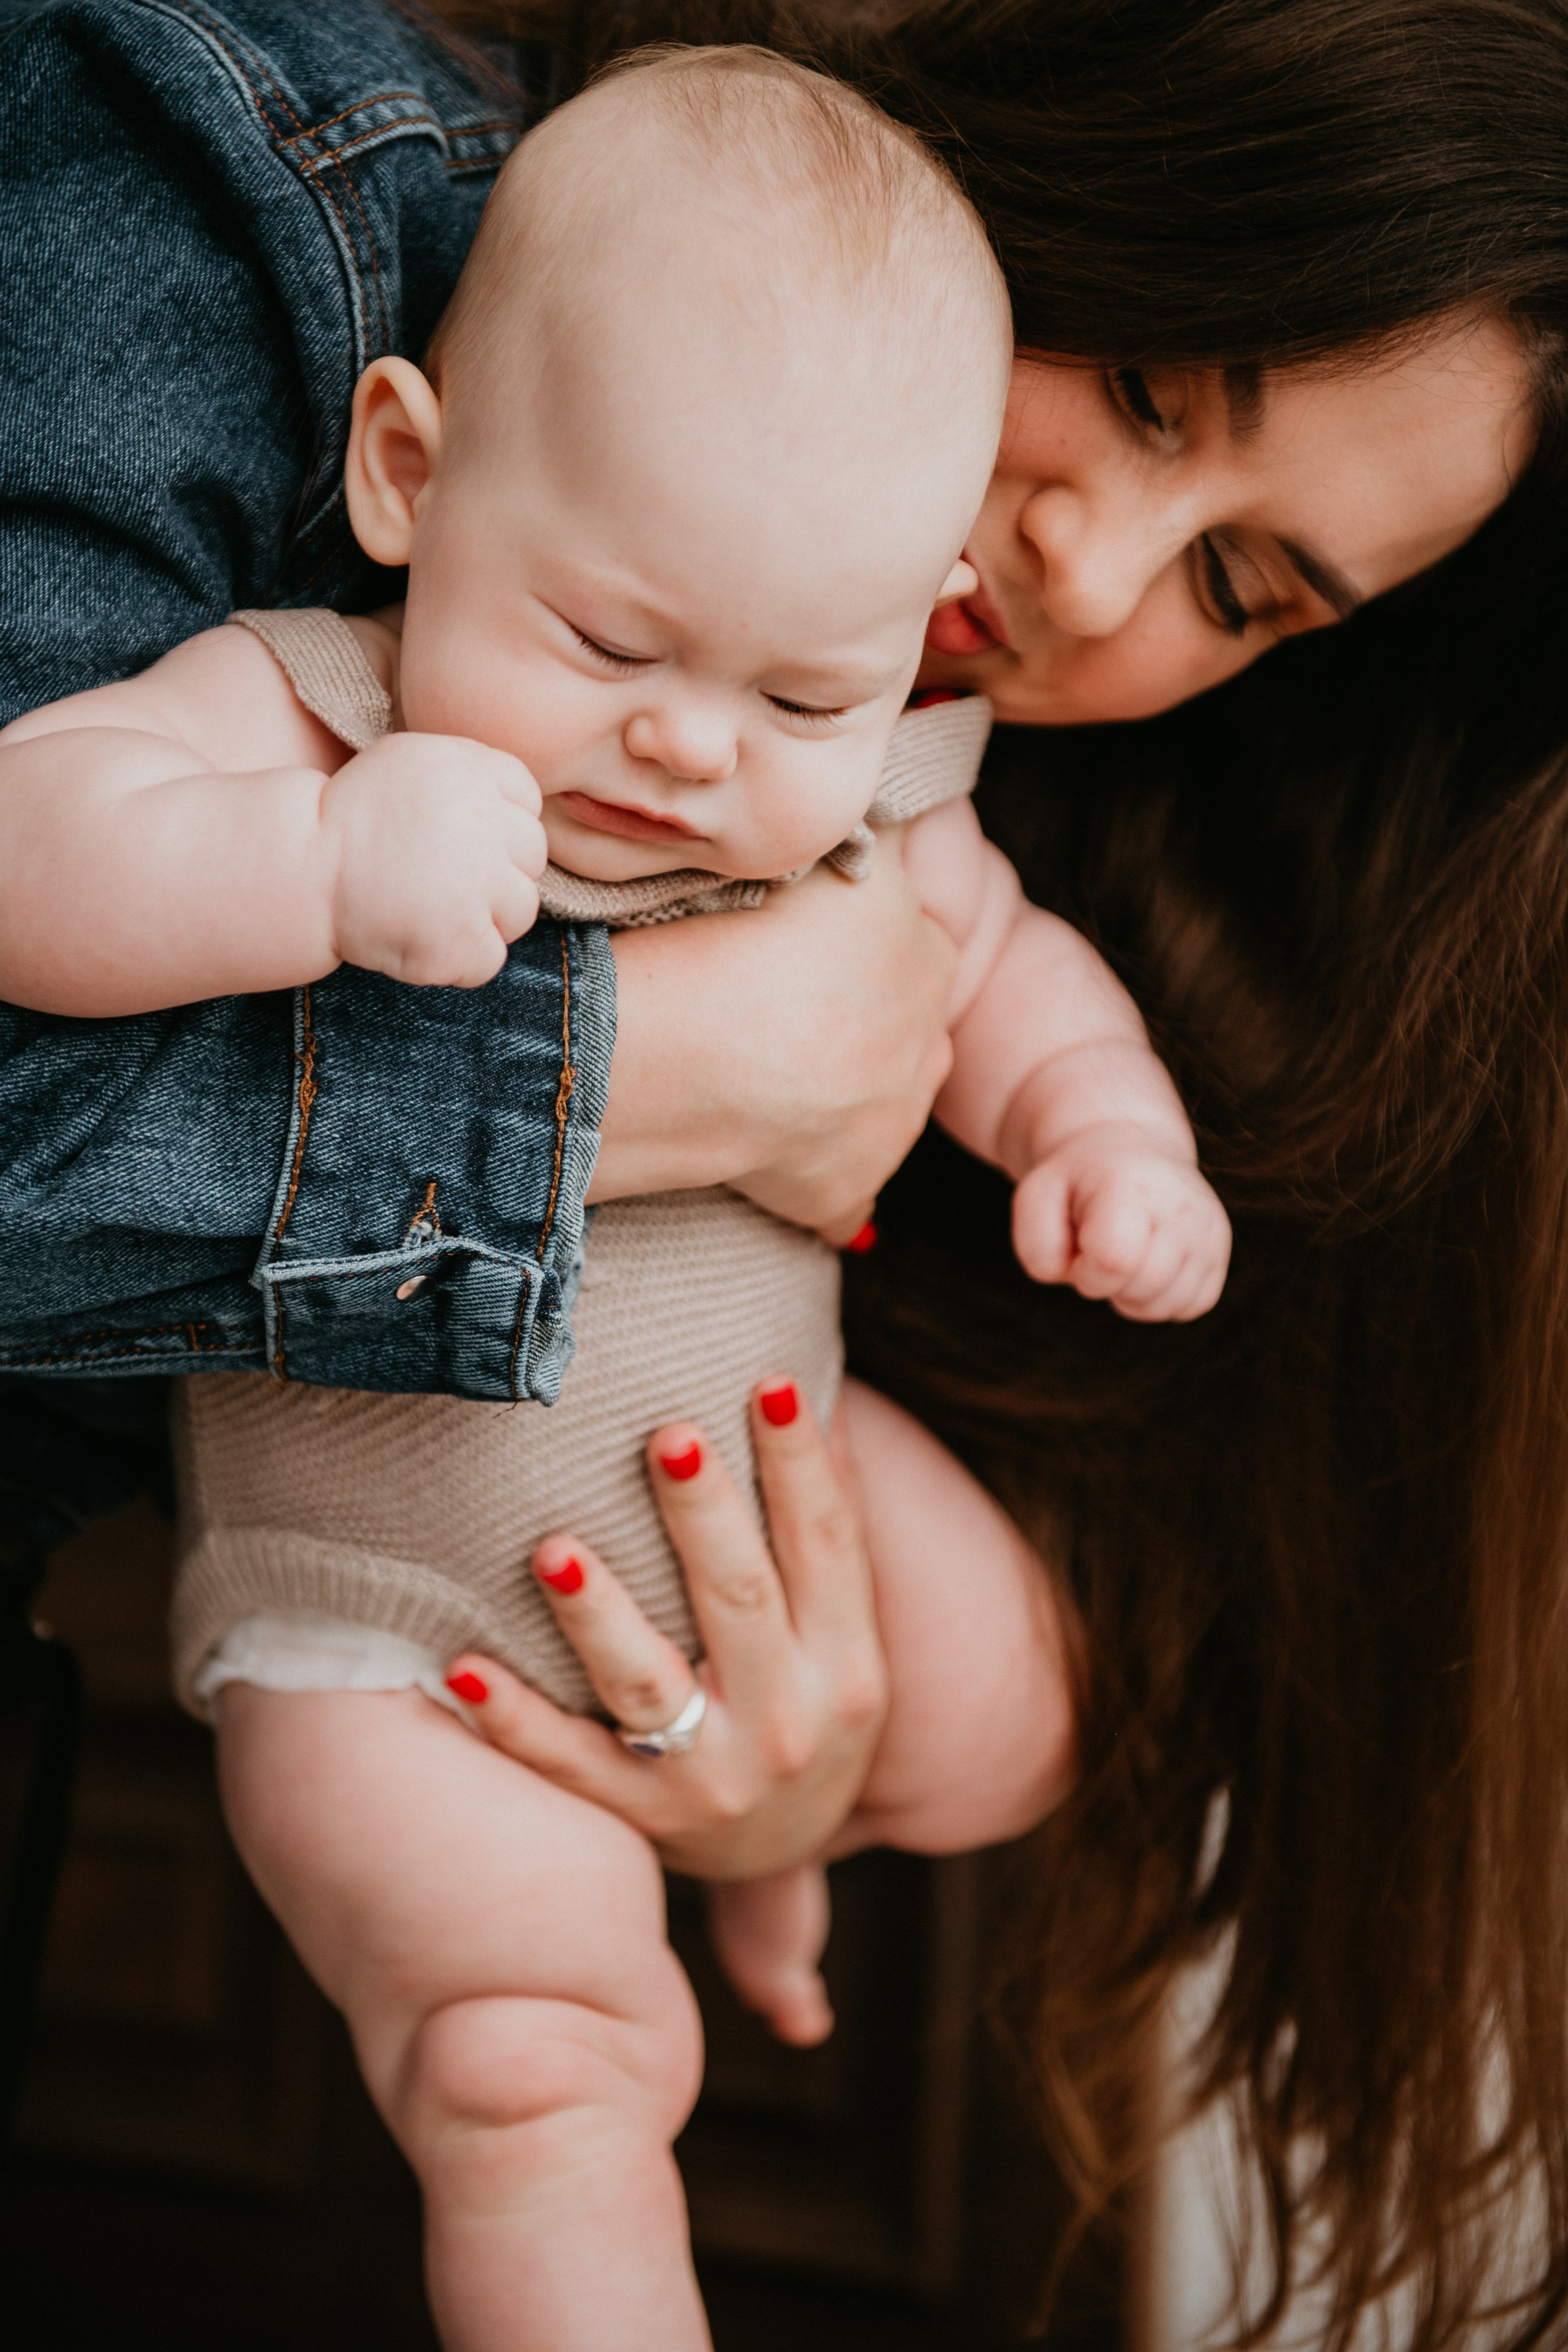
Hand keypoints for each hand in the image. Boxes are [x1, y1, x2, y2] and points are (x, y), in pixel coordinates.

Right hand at [321, 731, 546, 986]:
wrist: (299, 868)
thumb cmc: (349, 816)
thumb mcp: (409, 762)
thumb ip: (468, 774)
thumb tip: (516, 803)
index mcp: (473, 771)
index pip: (527, 801)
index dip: (498, 826)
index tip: (457, 840)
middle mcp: (485, 823)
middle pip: (531, 857)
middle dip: (496, 872)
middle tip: (442, 881)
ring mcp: (478, 884)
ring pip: (520, 910)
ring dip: (484, 918)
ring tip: (431, 912)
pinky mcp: (462, 938)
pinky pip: (489, 959)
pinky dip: (459, 961)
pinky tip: (420, 942)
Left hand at [443, 1382, 888, 1879]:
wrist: (783, 1852)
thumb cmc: (804, 1700)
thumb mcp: (843, 1632)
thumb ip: (828, 1534)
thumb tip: (810, 1399)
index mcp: (848, 1661)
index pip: (829, 1544)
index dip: (801, 1464)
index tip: (770, 1382)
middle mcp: (788, 1721)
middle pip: (740, 1599)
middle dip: (702, 1515)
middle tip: (665, 1433)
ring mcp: (709, 1778)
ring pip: (645, 1687)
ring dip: (598, 1617)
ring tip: (553, 1550)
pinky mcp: (638, 1819)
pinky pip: (566, 1764)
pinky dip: (512, 1719)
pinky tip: (460, 1665)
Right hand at [591, 846, 956, 1236]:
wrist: (687, 1046)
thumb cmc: (731, 937)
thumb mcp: (812, 856)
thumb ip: (859, 848)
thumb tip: (880, 836)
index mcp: (924, 950)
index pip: (907, 938)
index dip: (850, 943)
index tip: (793, 948)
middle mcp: (927, 1037)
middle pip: (901, 1022)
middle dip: (854, 1019)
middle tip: (773, 1010)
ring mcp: (893, 1121)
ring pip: (883, 1102)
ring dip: (840, 1092)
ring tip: (757, 1073)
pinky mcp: (849, 1187)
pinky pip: (842, 1190)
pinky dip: (813, 1177)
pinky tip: (769, 1159)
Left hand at [1013, 1125, 1231, 1320]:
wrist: (1128, 1153)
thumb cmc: (1077, 1183)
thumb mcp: (1037, 1198)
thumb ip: (1038, 1247)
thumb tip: (1079, 1276)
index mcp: (1132, 1185)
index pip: (1115, 1261)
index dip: (1086, 1271)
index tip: (1081, 1245)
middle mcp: (1182, 1205)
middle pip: (1142, 1288)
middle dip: (1107, 1283)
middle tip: (1100, 1246)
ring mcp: (1209, 1230)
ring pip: (1167, 1305)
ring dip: (1133, 1294)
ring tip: (1124, 1252)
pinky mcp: (1220, 1253)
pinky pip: (1188, 1307)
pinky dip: (1160, 1298)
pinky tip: (1147, 1263)